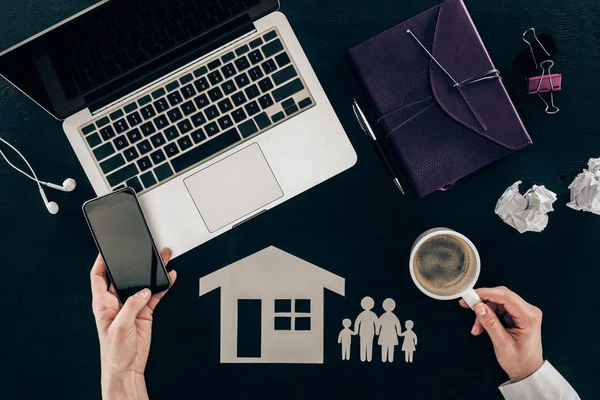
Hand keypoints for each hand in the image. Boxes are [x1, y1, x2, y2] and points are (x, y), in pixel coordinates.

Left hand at [90, 249, 176, 399]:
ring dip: (152, 273)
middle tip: (142, 252)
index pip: (98, 277)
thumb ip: (131, 306)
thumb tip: (143, 292)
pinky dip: (163, 287)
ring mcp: (132, 306)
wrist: (127, 368)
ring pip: (143, 284)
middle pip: (124, 277)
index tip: (107, 251)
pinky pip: (155, 295)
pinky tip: (169, 279)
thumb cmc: (114, 353)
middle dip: (133, 263)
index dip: (101, 262)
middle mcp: (117, 303)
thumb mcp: (119, 327)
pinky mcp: (145, 312)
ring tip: (162, 260)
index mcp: (103, 304)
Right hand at [459, 286, 543, 381]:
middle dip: (483, 302)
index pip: (506, 297)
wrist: (528, 371)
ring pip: (498, 302)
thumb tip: (479, 306)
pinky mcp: (518, 315)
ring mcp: (524, 312)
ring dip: (485, 312)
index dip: (487, 293)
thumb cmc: (519, 362)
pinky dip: (489, 315)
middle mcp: (529, 311)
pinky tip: (483, 327)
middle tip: (467, 306)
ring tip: (477, 328)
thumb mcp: (502, 344)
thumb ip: (490, 323)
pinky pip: (500, 308)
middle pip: (502, 296)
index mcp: (529, 317)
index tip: (471, 295)